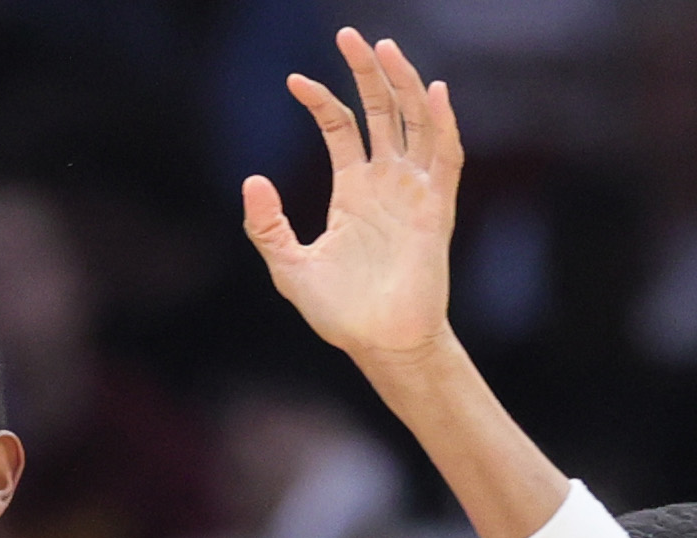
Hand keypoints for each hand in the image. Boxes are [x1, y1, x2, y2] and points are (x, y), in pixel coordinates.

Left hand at [242, 29, 462, 364]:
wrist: (378, 344)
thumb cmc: (340, 312)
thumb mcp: (288, 266)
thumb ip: (267, 225)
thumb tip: (251, 179)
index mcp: (352, 189)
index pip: (341, 126)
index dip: (321, 99)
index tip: (294, 81)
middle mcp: (386, 181)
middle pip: (382, 110)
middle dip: (367, 71)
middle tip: (350, 34)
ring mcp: (414, 191)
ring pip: (415, 122)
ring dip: (404, 84)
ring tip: (384, 48)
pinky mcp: (436, 209)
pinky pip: (444, 158)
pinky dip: (442, 125)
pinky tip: (434, 93)